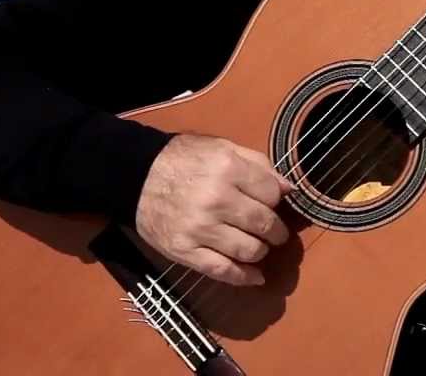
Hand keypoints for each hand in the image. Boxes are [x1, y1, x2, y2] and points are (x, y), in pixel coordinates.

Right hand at [135, 134, 293, 286]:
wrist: (136, 176)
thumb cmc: (184, 159)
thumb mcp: (222, 148)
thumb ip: (258, 164)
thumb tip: (289, 189)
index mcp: (228, 169)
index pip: (272, 194)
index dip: (277, 200)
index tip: (271, 203)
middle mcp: (217, 200)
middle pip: (264, 224)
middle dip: (276, 231)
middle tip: (274, 231)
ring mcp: (200, 229)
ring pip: (249, 250)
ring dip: (261, 251)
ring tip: (259, 246)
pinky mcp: (184, 251)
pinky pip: (222, 271)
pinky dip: (244, 277)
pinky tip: (256, 277)